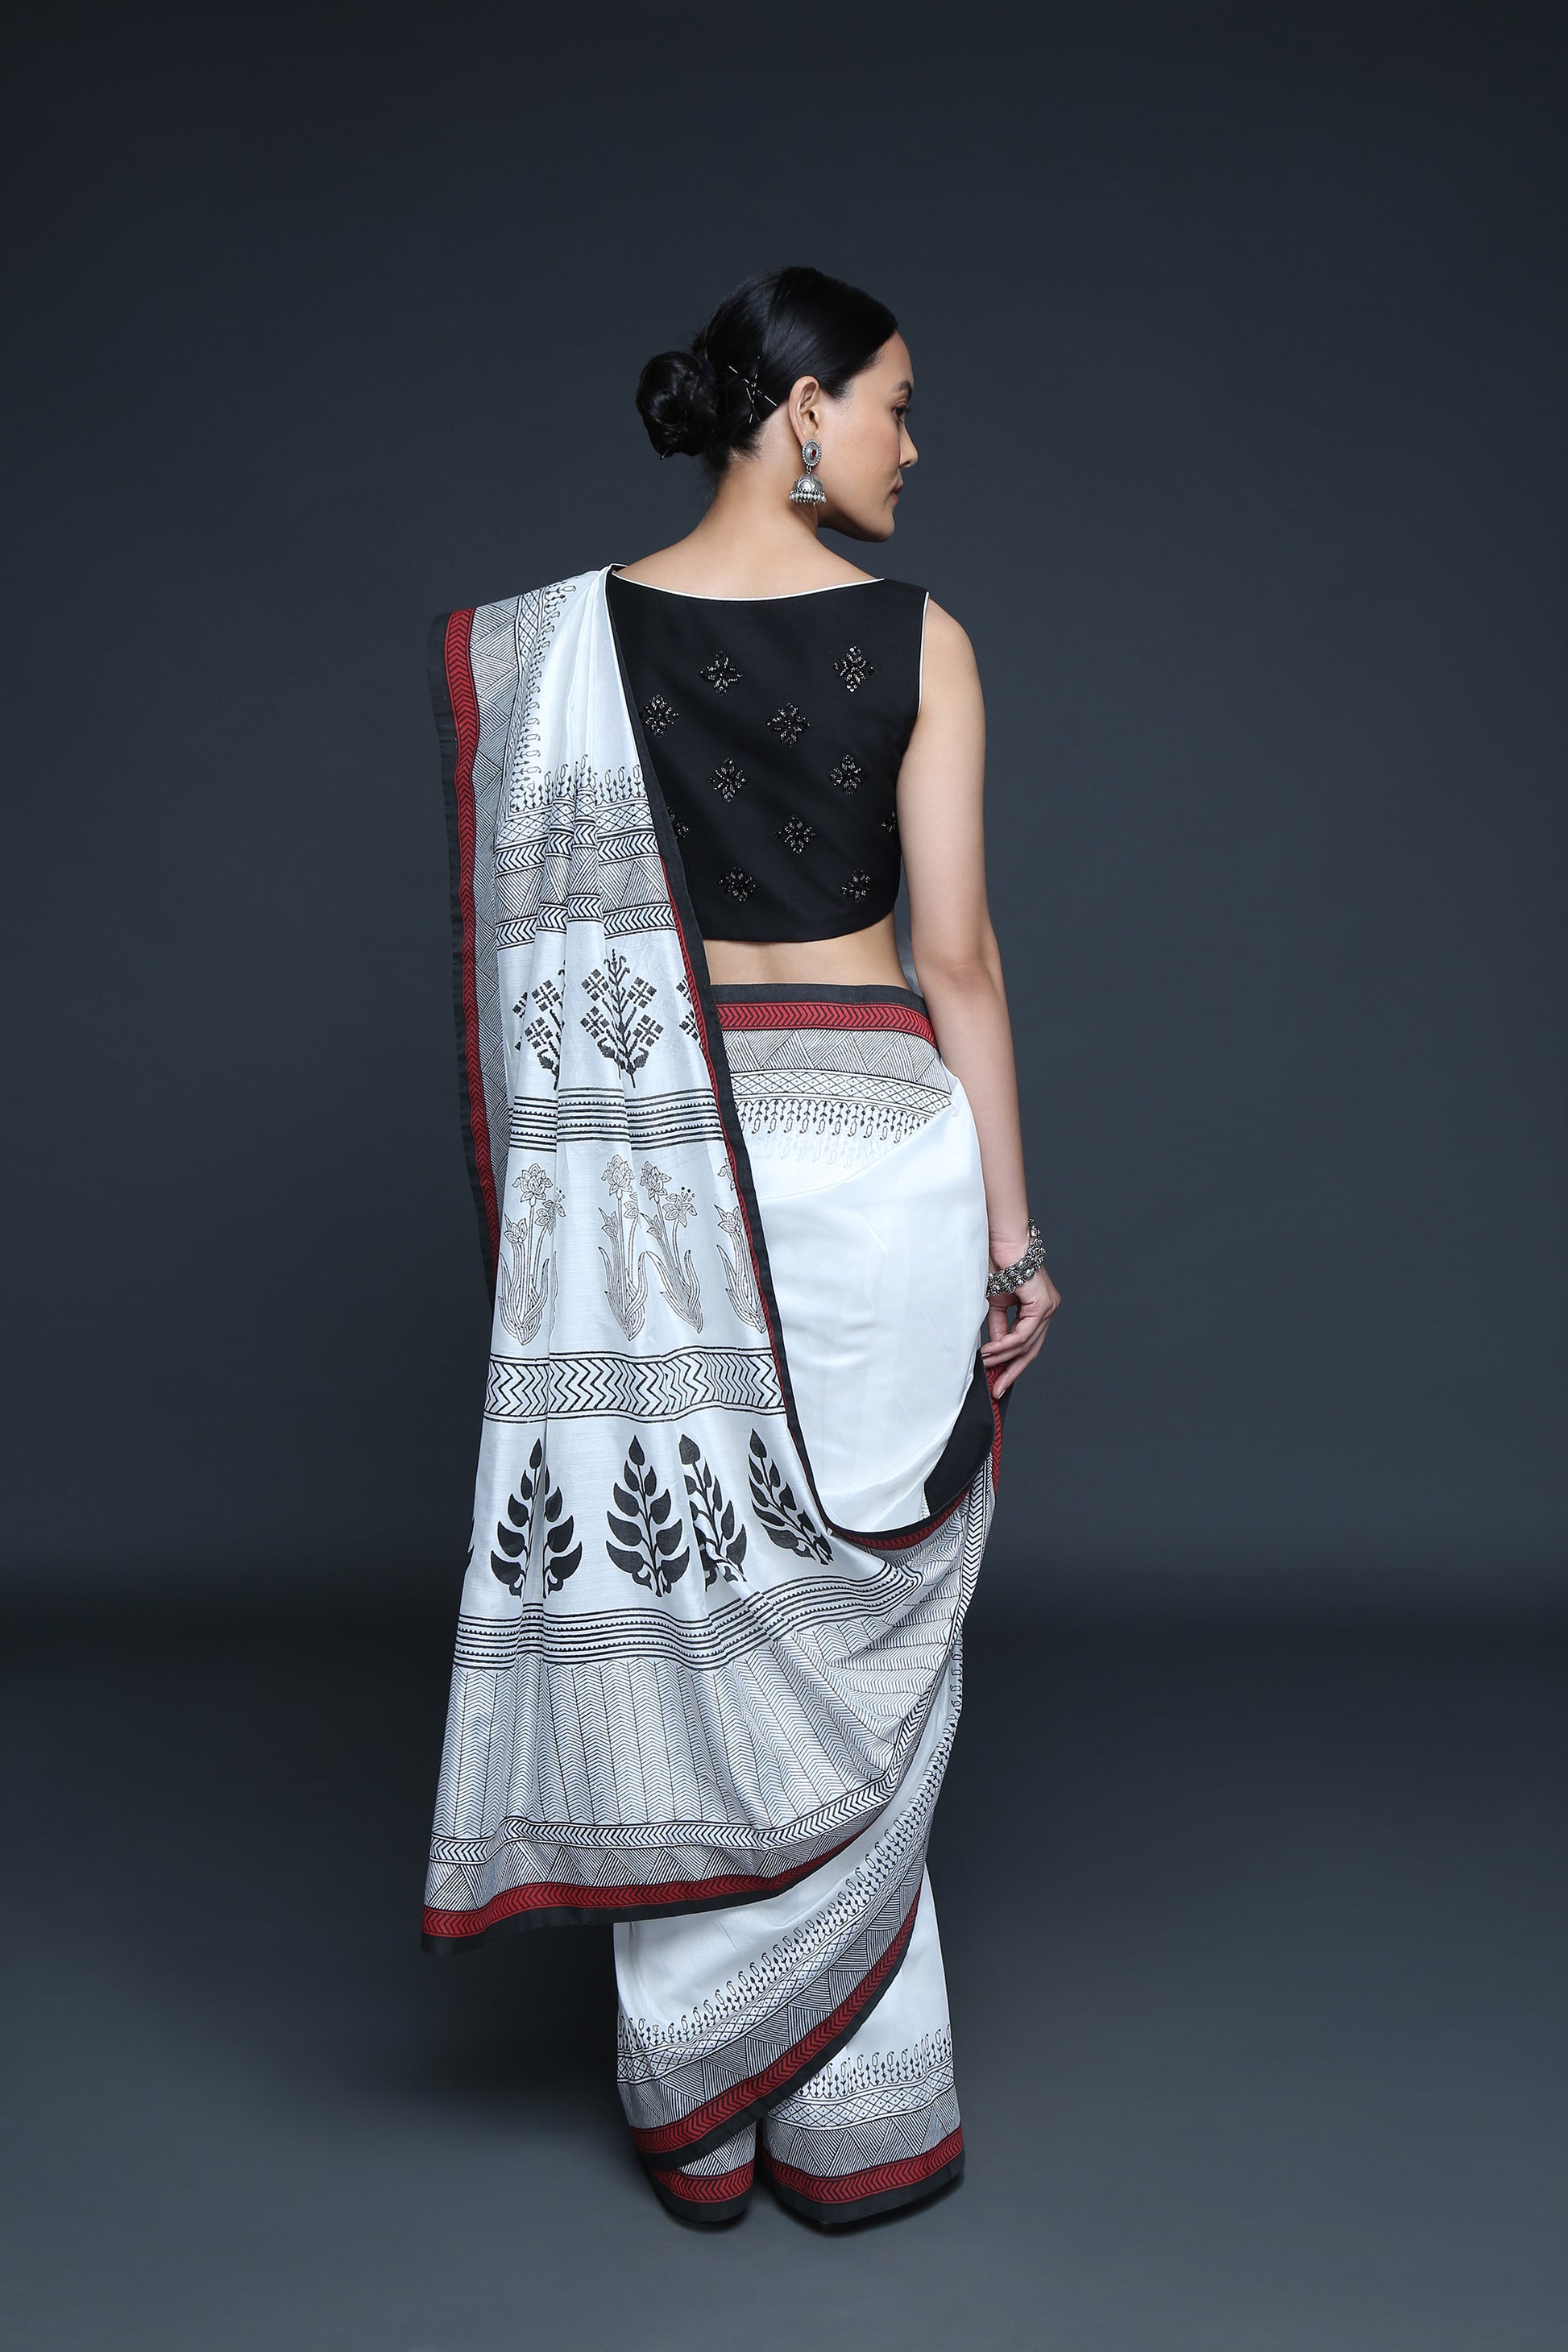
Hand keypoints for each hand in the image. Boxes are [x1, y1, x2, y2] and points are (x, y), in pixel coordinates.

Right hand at [980, 1259, 1059, 1396]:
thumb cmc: (998, 1265)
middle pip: (1033, 1350)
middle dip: (1013, 1371)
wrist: (1001, 1242)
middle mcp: (1048, 1309)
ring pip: (1028, 1344)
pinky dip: (1006, 1344)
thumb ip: (998, 1327)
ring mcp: (1048, 1307)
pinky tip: (991, 1351)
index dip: (1012, 1363)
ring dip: (1004, 1358)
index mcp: (1039, 1309)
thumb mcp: (995, 1304)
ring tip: (986, 1366)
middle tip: (998, 1389)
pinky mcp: (1043, 1304)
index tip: (998, 1379)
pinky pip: (1025, 1333)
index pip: (1029, 1344)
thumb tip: (995, 1349)